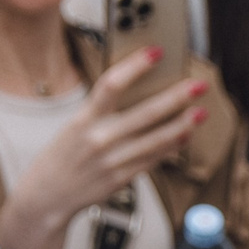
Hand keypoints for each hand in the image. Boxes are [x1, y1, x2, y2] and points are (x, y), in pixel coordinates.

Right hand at [0, 51, 205, 248]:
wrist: (46, 196)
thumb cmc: (63, 154)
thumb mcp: (75, 125)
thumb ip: (103, 111)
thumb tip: (142, 90)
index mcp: (84, 119)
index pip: (111, 85)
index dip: (135, 67)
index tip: (157, 52)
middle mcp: (99, 139)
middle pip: (145, 113)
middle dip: (176, 97)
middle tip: (199, 85)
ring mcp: (113, 160)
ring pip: (156, 139)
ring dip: (183, 125)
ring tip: (202, 112)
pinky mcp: (123, 177)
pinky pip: (154, 159)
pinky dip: (172, 146)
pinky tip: (186, 135)